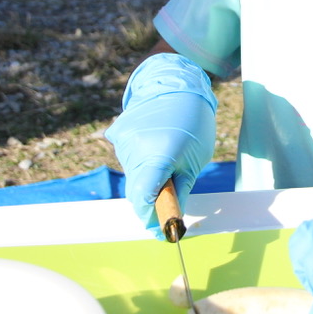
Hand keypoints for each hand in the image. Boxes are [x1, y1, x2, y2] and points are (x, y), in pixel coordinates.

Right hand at [106, 53, 216, 233]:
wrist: (174, 82)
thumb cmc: (193, 121)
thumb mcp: (195, 159)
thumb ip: (180, 188)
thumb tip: (172, 217)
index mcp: (158, 156)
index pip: (145, 200)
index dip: (152, 218)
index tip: (163, 231)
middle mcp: (135, 151)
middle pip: (137, 193)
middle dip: (152, 204)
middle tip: (169, 209)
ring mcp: (123, 143)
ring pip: (133, 177)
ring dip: (147, 180)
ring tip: (168, 160)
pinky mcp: (117, 135)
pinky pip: (130, 160)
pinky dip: (142, 163)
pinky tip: (156, 146)